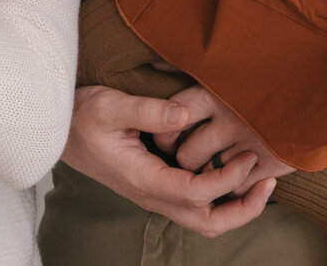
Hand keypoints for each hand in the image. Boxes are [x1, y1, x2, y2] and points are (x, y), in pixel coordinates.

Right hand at [63, 86, 275, 235]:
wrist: (57, 130)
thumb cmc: (81, 115)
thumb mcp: (110, 104)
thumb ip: (148, 110)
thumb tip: (185, 115)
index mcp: (142, 178)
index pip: (195, 193)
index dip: (226, 180)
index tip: (248, 158)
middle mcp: (151, 194)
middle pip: (205, 222)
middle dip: (242, 209)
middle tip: (269, 183)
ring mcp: (154, 194)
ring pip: (201, 220)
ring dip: (234, 208)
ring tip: (259, 182)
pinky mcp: (156, 186)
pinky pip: (193, 206)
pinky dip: (219, 199)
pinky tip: (232, 173)